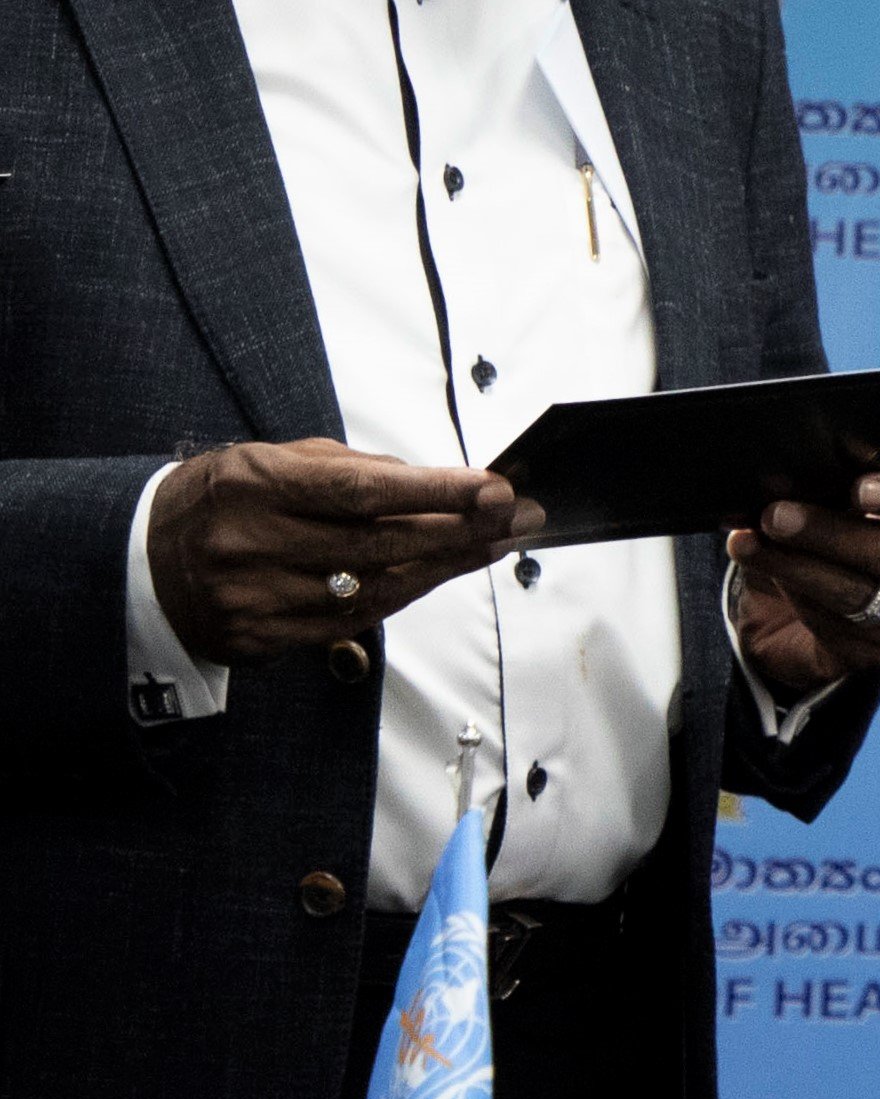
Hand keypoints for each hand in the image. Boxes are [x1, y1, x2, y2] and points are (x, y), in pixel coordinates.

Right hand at [147, 440, 537, 661]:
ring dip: (444, 567)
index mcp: (255, 484)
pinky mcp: (258, 637)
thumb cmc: (226, 500)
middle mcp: (251, 543)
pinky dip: (401, 596)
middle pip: (380, 545)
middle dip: (460, 531)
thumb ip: (351, 469)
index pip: (362, 490)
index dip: (437, 492)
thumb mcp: (273, 461)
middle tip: (516, 518)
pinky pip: (350, 622)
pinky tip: (436, 575)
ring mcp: (253, 597)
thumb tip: (439, 483)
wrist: (143, 559)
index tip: (495, 489)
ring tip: (492, 544)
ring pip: (374, 589)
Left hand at [728, 470, 879, 691]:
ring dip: (796, 568)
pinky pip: (834, 627)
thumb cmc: (844, 529)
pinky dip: (794, 598)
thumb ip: (841, 480)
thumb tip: (801, 470)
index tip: (859, 491)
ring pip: (857, 595)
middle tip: (776, 517)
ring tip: (750, 545)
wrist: (826, 592)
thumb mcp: (848, 496)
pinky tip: (767, 575)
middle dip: (827, 535)